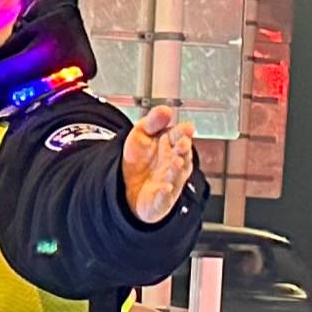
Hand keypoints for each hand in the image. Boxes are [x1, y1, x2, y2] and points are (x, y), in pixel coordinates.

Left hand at [123, 104, 195, 222]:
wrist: (124, 185)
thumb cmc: (139, 159)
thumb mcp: (141, 133)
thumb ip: (153, 121)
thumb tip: (165, 109)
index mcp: (172, 146)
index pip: (180, 136)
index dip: (183, 133)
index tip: (186, 129)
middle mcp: (174, 164)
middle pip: (182, 156)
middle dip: (183, 150)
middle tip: (183, 144)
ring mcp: (169, 182)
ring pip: (176, 176)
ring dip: (176, 170)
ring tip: (176, 161)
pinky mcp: (160, 201)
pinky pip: (163, 198)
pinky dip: (165, 194)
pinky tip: (164, 188)